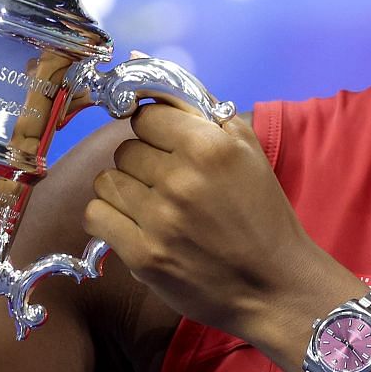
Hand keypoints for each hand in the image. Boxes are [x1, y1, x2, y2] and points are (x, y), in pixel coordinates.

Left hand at [84, 102, 357, 351]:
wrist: (274, 285)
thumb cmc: (263, 215)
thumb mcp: (248, 151)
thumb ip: (204, 113)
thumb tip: (153, 86)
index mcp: (208, 146)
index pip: (146, 117)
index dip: (156, 132)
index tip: (167, 148)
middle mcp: (180, 179)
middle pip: (124, 150)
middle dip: (143, 163)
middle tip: (168, 185)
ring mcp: (159, 220)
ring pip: (105, 181)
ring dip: (124, 191)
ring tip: (151, 206)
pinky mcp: (143, 255)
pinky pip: (96, 215)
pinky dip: (109, 219)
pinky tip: (133, 225)